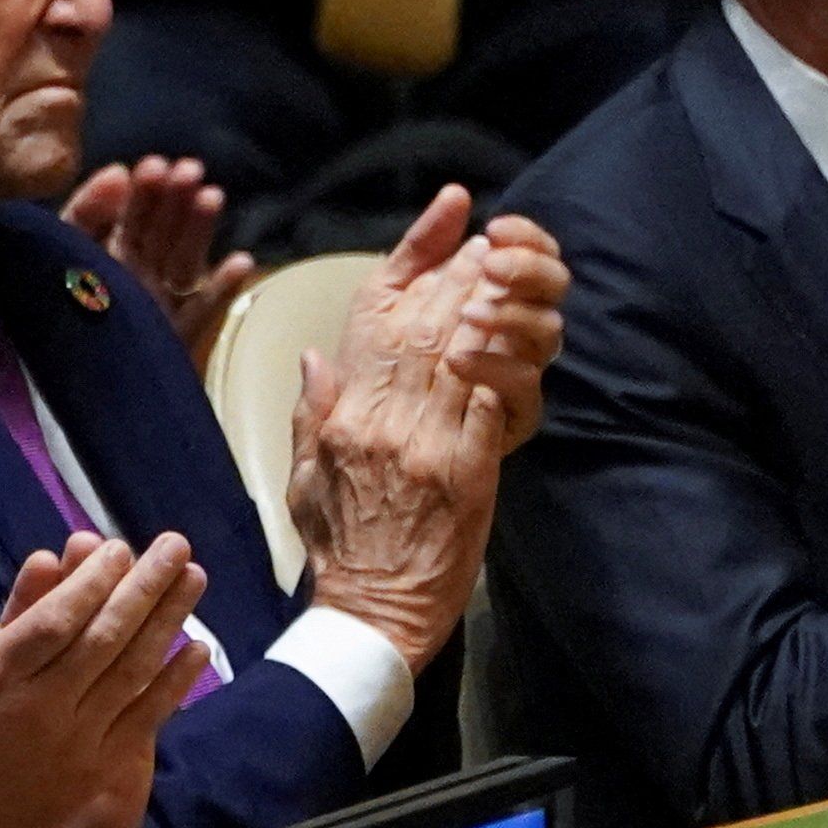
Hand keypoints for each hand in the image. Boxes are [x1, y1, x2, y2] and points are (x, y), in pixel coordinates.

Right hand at [0, 531, 207, 827]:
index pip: (56, 618)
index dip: (93, 580)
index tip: (120, 546)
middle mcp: (42, 704)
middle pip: (104, 636)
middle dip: (145, 586)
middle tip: (176, 545)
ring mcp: (75, 739)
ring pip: (131, 671)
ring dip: (168, 622)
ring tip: (195, 579)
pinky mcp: (95, 768)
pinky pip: (142, 719)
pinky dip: (173, 683)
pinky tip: (197, 649)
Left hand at [66, 157, 244, 373]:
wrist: (65, 391)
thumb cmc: (54, 319)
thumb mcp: (61, 254)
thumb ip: (85, 212)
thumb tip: (118, 172)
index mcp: (103, 254)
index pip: (127, 217)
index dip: (143, 191)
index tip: (157, 165)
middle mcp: (132, 275)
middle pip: (159, 233)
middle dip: (175, 200)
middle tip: (191, 170)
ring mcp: (156, 305)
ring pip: (181, 260)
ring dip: (199, 229)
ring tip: (212, 197)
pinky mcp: (173, 336)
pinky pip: (201, 311)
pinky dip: (221, 288)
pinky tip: (240, 261)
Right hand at [288, 248, 514, 675]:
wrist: (372, 615)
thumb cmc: (338, 550)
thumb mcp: (303, 477)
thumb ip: (311, 413)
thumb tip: (316, 358)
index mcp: (344, 416)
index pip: (376, 316)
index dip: (413, 255)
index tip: (449, 212)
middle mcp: (383, 421)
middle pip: (429, 322)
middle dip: (464, 273)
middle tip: (490, 242)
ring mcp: (427, 446)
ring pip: (464, 353)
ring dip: (493, 308)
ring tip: (510, 275)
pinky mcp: (468, 474)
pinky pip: (492, 403)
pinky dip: (509, 366)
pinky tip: (523, 338)